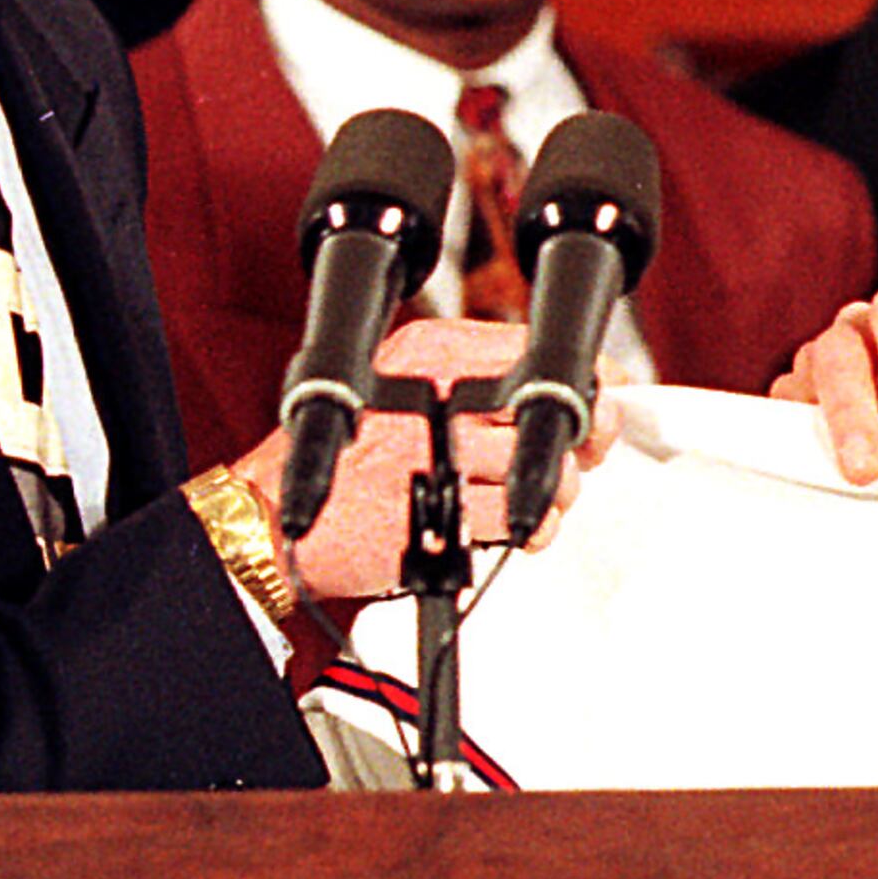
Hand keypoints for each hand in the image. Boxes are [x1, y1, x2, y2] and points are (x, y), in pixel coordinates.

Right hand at [228, 317, 564, 601]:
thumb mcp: (406, 383)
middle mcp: (438, 391)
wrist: (278, 512)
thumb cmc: (347, 452)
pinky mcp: (439, 508)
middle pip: (552, 409)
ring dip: (554, 493)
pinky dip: (531, 529)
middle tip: (574, 461)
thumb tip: (586, 389)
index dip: (586, 383)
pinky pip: (522, 519)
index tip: (599, 406)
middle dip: (579, 443)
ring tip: (528, 499)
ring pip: (546, 468)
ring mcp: (437, 450)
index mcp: (433, 349)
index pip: (538, 350)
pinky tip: (510, 528)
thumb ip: (483, 379)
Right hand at [773, 284, 877, 483]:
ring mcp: (819, 363)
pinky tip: (819, 484)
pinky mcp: (795, 404)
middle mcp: (860, 328)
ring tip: (844, 484)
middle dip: (855, 415)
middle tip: (869, 470)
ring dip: (822, 437)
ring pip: (803, 386)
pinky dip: (797, 451)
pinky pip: (780, 421)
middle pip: (840, 354)